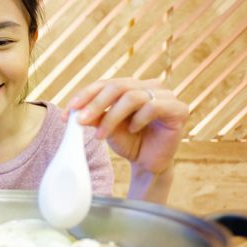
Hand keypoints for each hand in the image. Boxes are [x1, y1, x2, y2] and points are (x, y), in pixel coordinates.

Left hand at [64, 78, 188, 174]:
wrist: (148, 162)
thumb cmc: (129, 142)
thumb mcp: (105, 128)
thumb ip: (92, 116)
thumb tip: (74, 111)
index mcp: (130, 86)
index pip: (104, 83)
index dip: (85, 95)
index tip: (68, 111)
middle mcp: (148, 86)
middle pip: (117, 86)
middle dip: (95, 104)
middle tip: (80, 120)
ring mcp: (165, 95)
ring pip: (132, 97)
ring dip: (112, 117)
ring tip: (102, 135)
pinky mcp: (178, 109)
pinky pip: (153, 107)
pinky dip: (139, 119)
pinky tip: (134, 130)